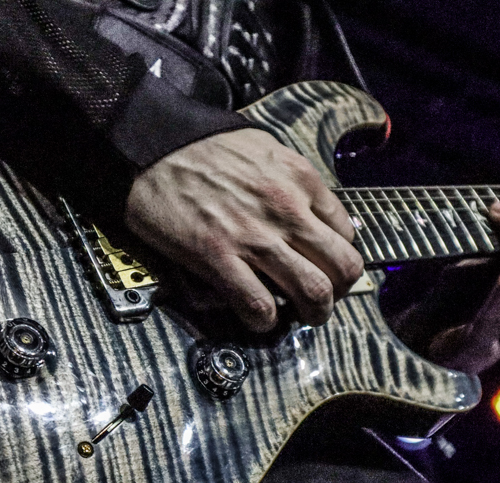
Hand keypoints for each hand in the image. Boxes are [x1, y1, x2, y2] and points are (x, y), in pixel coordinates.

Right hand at [125, 129, 363, 331]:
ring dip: (314, 314)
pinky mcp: (218, 257)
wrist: (153, 144)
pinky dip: (264, 321)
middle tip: (323, 300)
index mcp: (300, 179)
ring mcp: (255, 236)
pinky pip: (258, 305)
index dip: (337, 257)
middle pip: (343, 267)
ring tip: (301, 318)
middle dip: (340, 292)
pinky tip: (257, 317)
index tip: (323, 267)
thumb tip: (305, 210)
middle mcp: (287, 209)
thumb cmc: (201, 144)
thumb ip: (290, 180)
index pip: (346, 233)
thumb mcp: (264, 148)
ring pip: (314, 291)